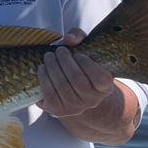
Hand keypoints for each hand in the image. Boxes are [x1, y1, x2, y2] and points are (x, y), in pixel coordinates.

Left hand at [36, 29, 139, 144]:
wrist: (70, 89)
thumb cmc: (79, 65)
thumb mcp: (84, 48)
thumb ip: (79, 37)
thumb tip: (68, 39)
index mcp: (105, 88)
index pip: (101, 79)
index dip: (88, 64)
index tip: (78, 54)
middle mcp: (92, 101)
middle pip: (78, 81)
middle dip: (65, 62)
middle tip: (59, 51)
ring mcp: (74, 108)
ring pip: (63, 87)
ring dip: (53, 68)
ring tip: (49, 56)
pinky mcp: (57, 110)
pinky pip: (49, 95)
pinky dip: (44, 79)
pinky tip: (42, 68)